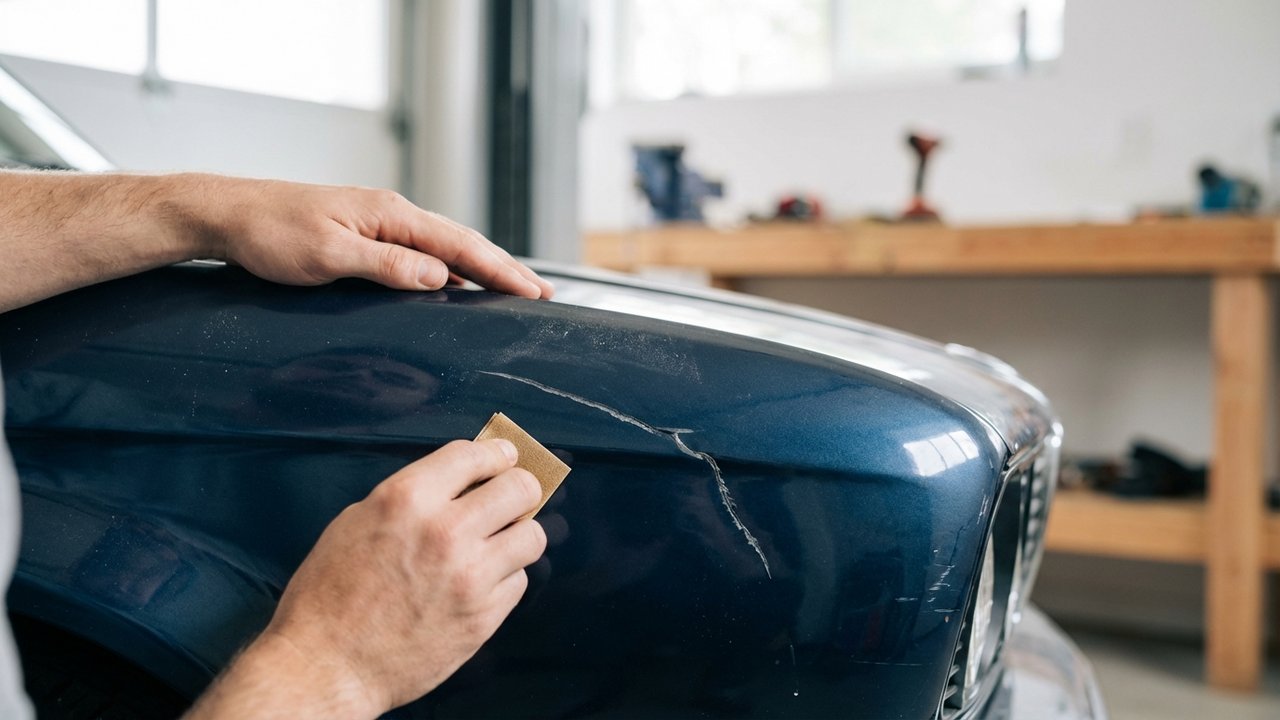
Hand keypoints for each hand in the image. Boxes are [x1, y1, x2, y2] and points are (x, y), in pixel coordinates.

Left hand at [184, 175, 553, 298]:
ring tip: (512, 289)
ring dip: (480, 269)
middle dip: (504, 269)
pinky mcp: (365, 235)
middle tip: (541, 294)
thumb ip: (386, 265)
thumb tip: (439, 275)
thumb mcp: (329, 253)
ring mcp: (380, 223)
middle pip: (461, 243)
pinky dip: (449, 269)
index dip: (500, 270)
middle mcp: (392, 214)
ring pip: (444, 248)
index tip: (533, 292)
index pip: (460, 245)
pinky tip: (456, 284)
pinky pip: (421, 253)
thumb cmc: (272, 233)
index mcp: (391, 215)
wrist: (229, 215)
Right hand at [185, 439, 547, 718]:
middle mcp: (446, 530)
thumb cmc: (331, 594)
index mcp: (408, 498)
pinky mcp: (483, 616)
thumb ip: (412, 498)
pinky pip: (519, 581)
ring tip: (500, 543)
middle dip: (520, 489)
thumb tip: (459, 483)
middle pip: (520, 489)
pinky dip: (505, 579)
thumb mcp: (357, 522)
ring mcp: (470, 575)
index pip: (475, 455)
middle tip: (514, 497)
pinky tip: (481, 582)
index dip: (497, 452)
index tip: (507, 456)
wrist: (327, 665)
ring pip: (532, 536)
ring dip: (518, 535)